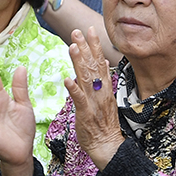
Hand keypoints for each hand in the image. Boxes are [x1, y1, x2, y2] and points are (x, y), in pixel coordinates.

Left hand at [64, 28, 121, 169]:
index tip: (90, 30)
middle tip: (77, 31)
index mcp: (104, 87)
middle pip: (92, 65)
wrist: (107, 145)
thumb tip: (104, 63)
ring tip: (72, 47)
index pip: (99, 61)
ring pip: (86, 78)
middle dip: (85, 47)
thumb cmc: (104, 123)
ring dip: (79, 62)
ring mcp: (94, 101)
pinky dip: (74, 89)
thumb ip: (103, 80)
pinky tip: (67, 79)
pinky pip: (79, 99)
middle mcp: (100, 91)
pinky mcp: (86, 113)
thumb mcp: (107, 98)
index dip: (94, 45)